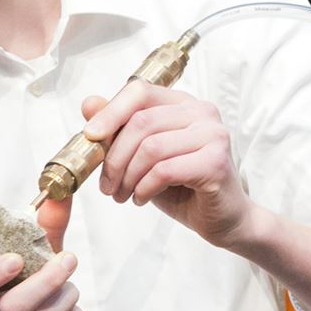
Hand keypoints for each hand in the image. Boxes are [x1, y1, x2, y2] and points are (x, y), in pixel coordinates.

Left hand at [77, 85, 254, 247]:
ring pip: (151, 148)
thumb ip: (119, 130)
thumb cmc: (183, 187)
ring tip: (123, 195)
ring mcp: (213, 135)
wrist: (222, 219)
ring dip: (128, 177)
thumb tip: (89, 104)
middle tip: (106, 186)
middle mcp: (202, 112)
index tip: (90, 136)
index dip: (110, 112)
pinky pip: (165, 170)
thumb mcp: (143, 157)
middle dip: (114, 158)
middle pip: (142, 122)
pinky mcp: (216, 163)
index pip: (140, 91)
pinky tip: (141, 198)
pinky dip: (145, 188)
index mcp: (183, 103)